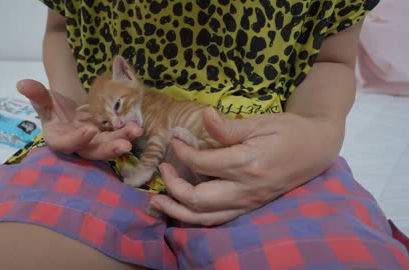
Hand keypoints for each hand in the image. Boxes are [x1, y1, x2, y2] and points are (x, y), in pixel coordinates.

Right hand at [16, 79, 142, 158]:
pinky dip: (127, 133)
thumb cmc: (53, 105)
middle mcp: (77, 146)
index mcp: (58, 139)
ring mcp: (93, 143)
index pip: (66, 144)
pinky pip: (117, 137)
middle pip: (92, 152)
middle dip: (109, 149)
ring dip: (123, 139)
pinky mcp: (106, 138)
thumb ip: (36, 94)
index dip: (78, 139)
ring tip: (136, 131)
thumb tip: (21, 83)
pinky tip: (138, 127)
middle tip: (125, 144)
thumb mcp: (44, 98)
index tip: (90, 130)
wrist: (68, 107)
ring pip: (108, 146)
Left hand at [150, 107, 342, 225]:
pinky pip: (218, 219)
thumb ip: (228, 127)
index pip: (202, 163)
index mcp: (247, 164)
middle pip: (198, 199)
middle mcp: (246, 190)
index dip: (182, 153)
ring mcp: (249, 202)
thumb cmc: (289, 131)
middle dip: (173, 187)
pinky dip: (196, 217)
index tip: (174, 140)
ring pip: (206, 217)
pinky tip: (183, 209)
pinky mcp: (250, 207)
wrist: (317, 150)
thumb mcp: (260, 122)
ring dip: (178, 210)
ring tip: (158, 201)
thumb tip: (203, 116)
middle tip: (163, 171)